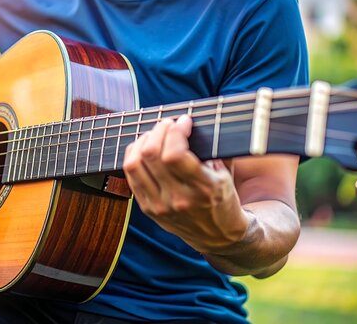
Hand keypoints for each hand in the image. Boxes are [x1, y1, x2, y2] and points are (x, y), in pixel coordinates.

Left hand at [123, 115, 250, 252]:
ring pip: (134, 164)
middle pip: (151, 154)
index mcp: (203, 188)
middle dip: (159, 130)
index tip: (184, 121)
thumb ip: (210, 150)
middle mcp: (178, 198)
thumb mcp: (225, 174)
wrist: (217, 236)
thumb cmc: (222, 198)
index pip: (174, 154)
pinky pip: (130, 176)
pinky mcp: (148, 209)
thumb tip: (188, 122)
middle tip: (168, 124)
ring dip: (143, 141)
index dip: (175, 130)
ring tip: (155, 135)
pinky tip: (144, 148)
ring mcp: (160, 205)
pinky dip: (134, 156)